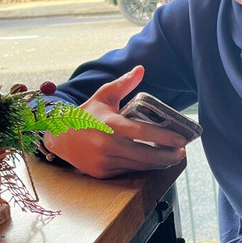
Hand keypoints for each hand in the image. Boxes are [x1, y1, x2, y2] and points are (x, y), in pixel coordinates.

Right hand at [43, 66, 187, 178]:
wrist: (58, 137)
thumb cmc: (86, 114)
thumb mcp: (103, 96)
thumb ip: (123, 84)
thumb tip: (141, 69)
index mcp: (110, 124)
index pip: (143, 132)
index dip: (165, 137)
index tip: (182, 139)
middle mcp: (107, 145)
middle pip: (146, 155)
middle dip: (168, 156)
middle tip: (182, 151)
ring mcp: (104, 161)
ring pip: (139, 166)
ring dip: (159, 163)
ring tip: (173, 157)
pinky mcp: (102, 173)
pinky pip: (128, 171)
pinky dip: (142, 167)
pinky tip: (154, 163)